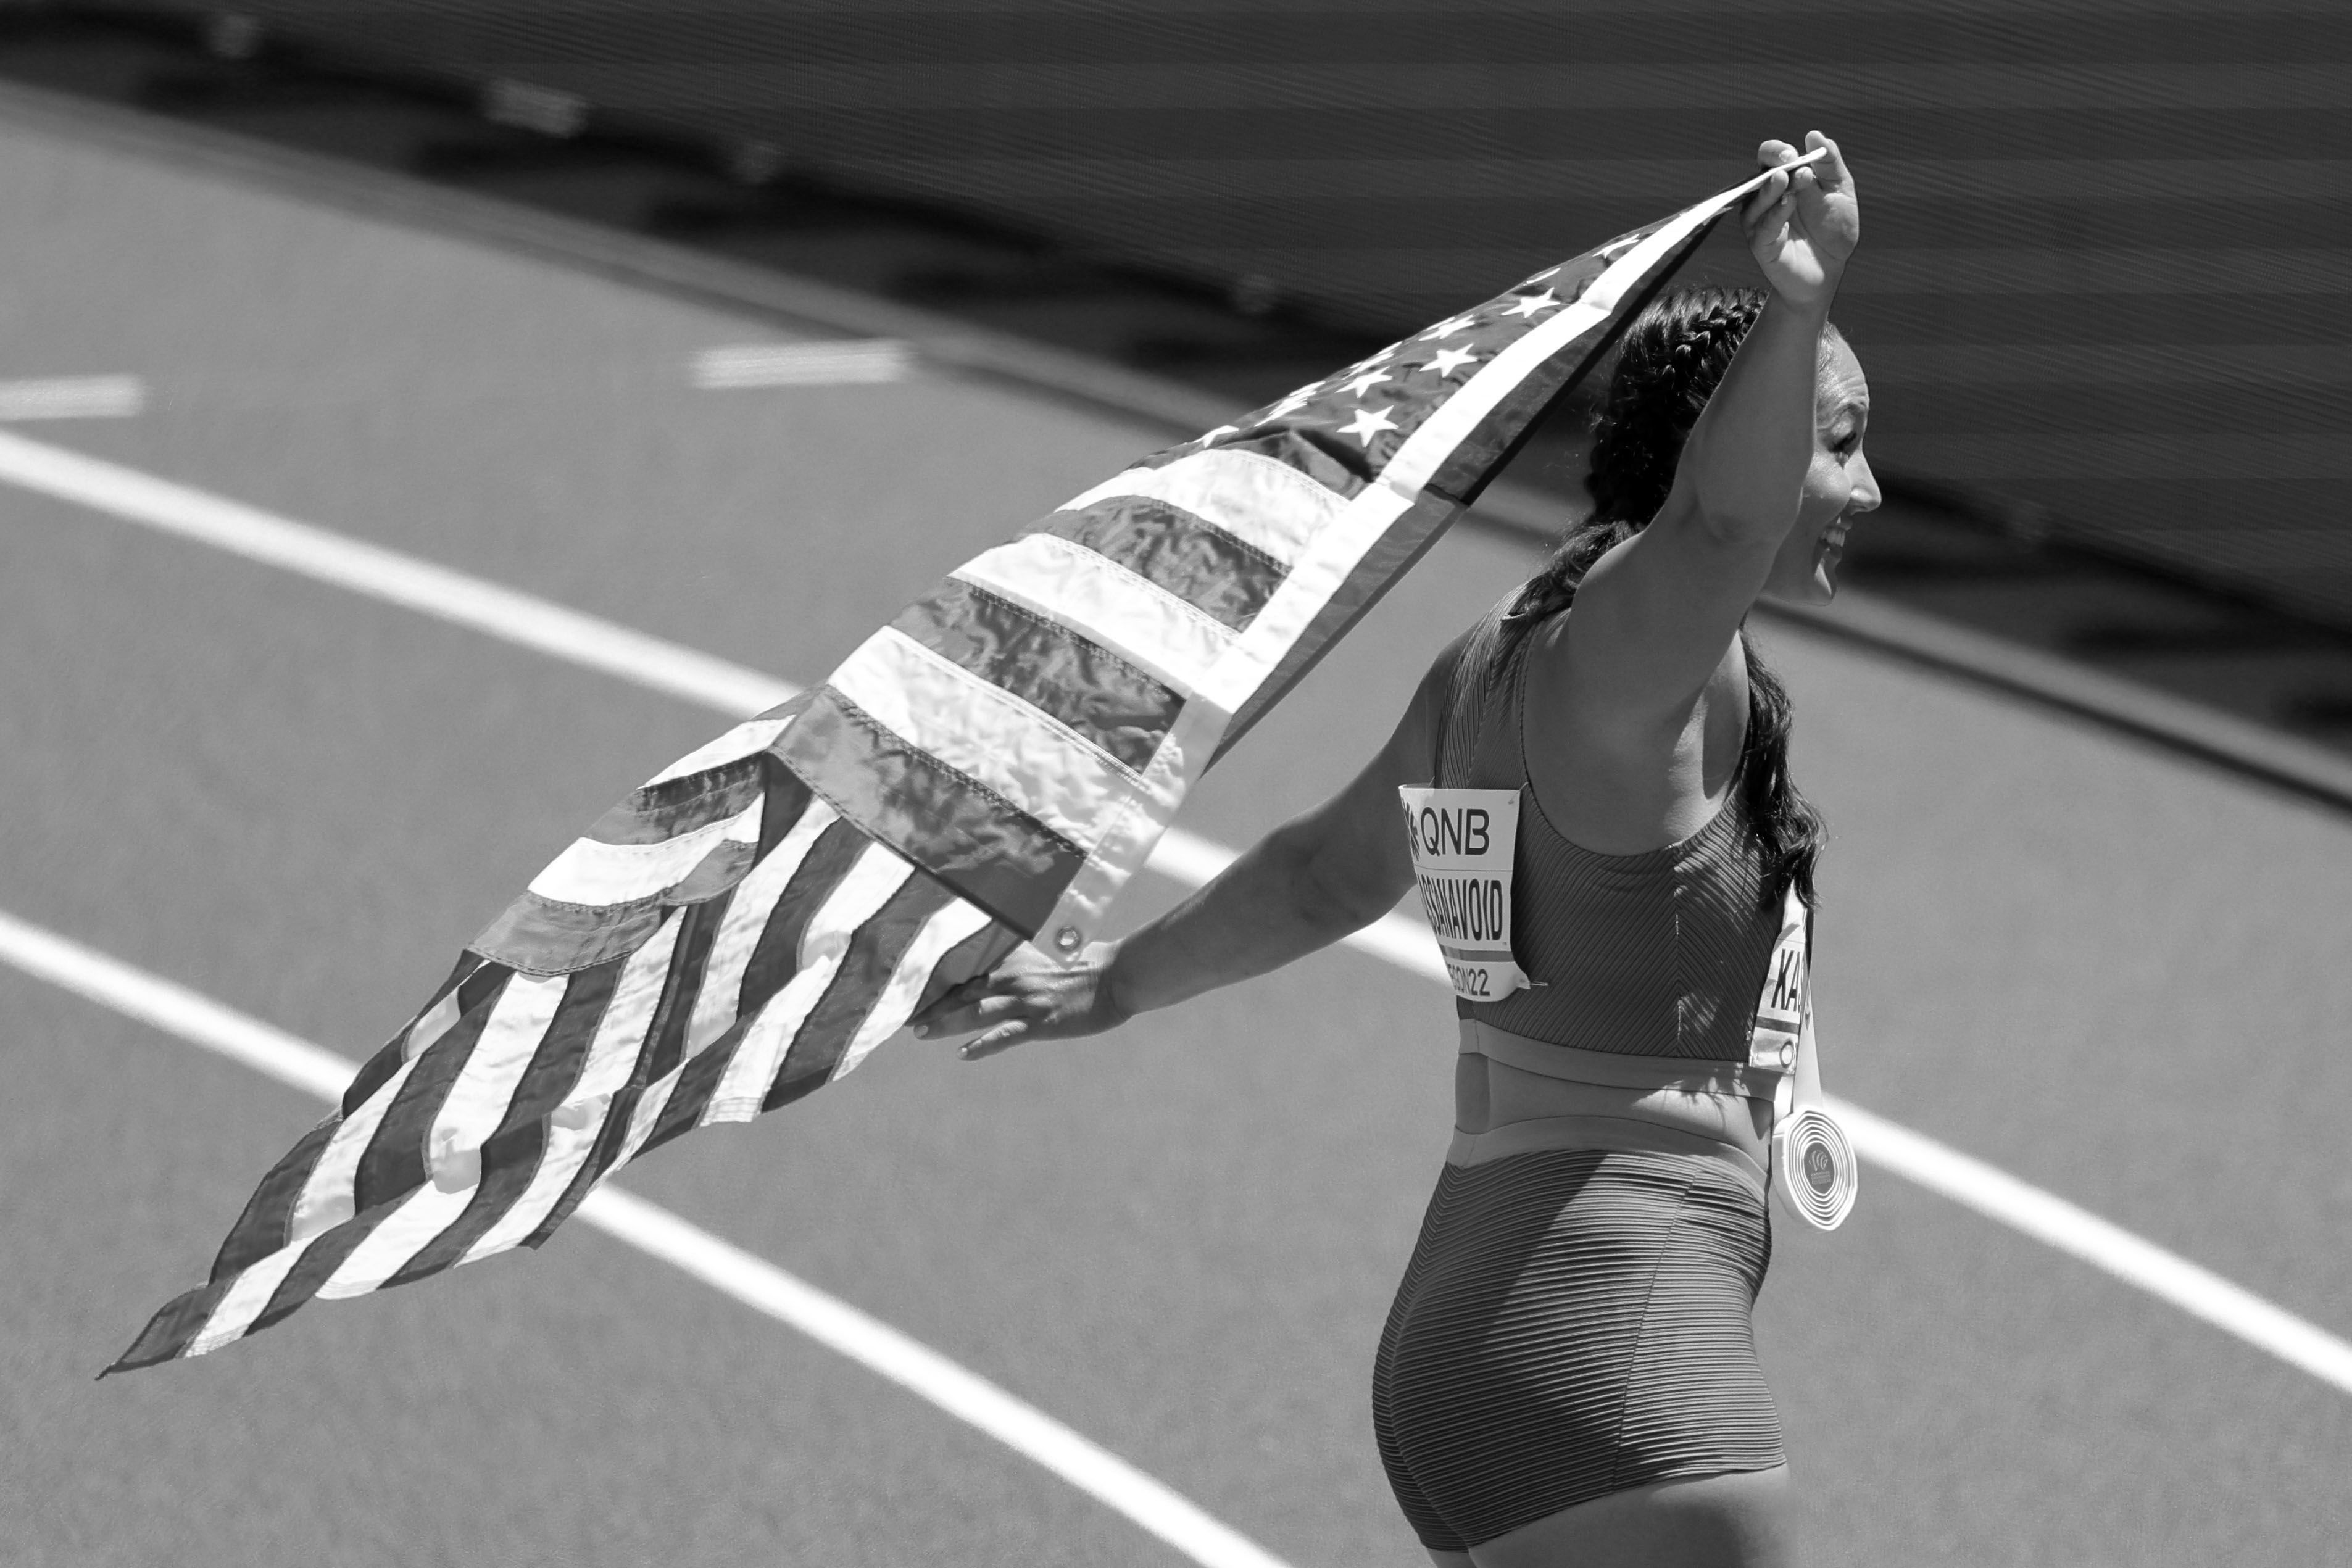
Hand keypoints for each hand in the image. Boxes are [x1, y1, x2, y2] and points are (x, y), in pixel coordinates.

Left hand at [910, 940, 1131, 1058]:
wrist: (1115, 976)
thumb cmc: (1083, 963)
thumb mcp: (1045, 954)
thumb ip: (1017, 958)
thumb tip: (996, 962)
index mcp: (1012, 960)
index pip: (965, 968)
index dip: (936, 979)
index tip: (911, 985)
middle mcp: (1012, 978)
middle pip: (961, 992)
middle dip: (930, 1003)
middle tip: (901, 1013)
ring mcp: (1025, 1001)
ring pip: (974, 1013)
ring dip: (944, 1023)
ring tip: (919, 1032)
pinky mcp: (1040, 1023)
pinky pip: (1003, 1036)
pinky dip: (981, 1045)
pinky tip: (962, 1053)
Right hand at [1741, 132, 1857, 309]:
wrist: (1831, 269)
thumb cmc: (1832, 230)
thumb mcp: (1840, 191)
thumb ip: (1830, 164)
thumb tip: (1814, 135)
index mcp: (1783, 181)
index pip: (1769, 157)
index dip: (1778, 151)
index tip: (1795, 152)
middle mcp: (1766, 199)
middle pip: (1758, 173)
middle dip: (1773, 164)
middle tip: (1790, 160)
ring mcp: (1760, 222)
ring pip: (1756, 200)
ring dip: (1771, 187)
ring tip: (1785, 178)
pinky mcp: (1761, 245)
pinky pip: (1763, 227)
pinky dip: (1775, 214)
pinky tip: (1789, 203)